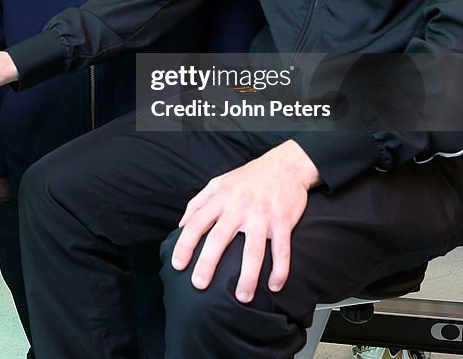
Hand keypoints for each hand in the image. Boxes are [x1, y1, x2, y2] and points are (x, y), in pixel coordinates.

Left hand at [170, 140, 320, 302]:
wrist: (285, 165)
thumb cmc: (248, 177)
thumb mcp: (218, 182)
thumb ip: (198, 202)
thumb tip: (181, 224)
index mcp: (221, 198)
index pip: (196, 222)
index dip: (185, 244)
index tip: (177, 264)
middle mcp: (239, 207)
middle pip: (219, 238)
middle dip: (207, 263)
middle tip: (199, 285)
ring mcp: (262, 215)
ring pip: (253, 250)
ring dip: (247, 276)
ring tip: (241, 298)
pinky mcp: (283, 221)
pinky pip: (281, 250)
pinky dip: (279, 270)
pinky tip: (274, 286)